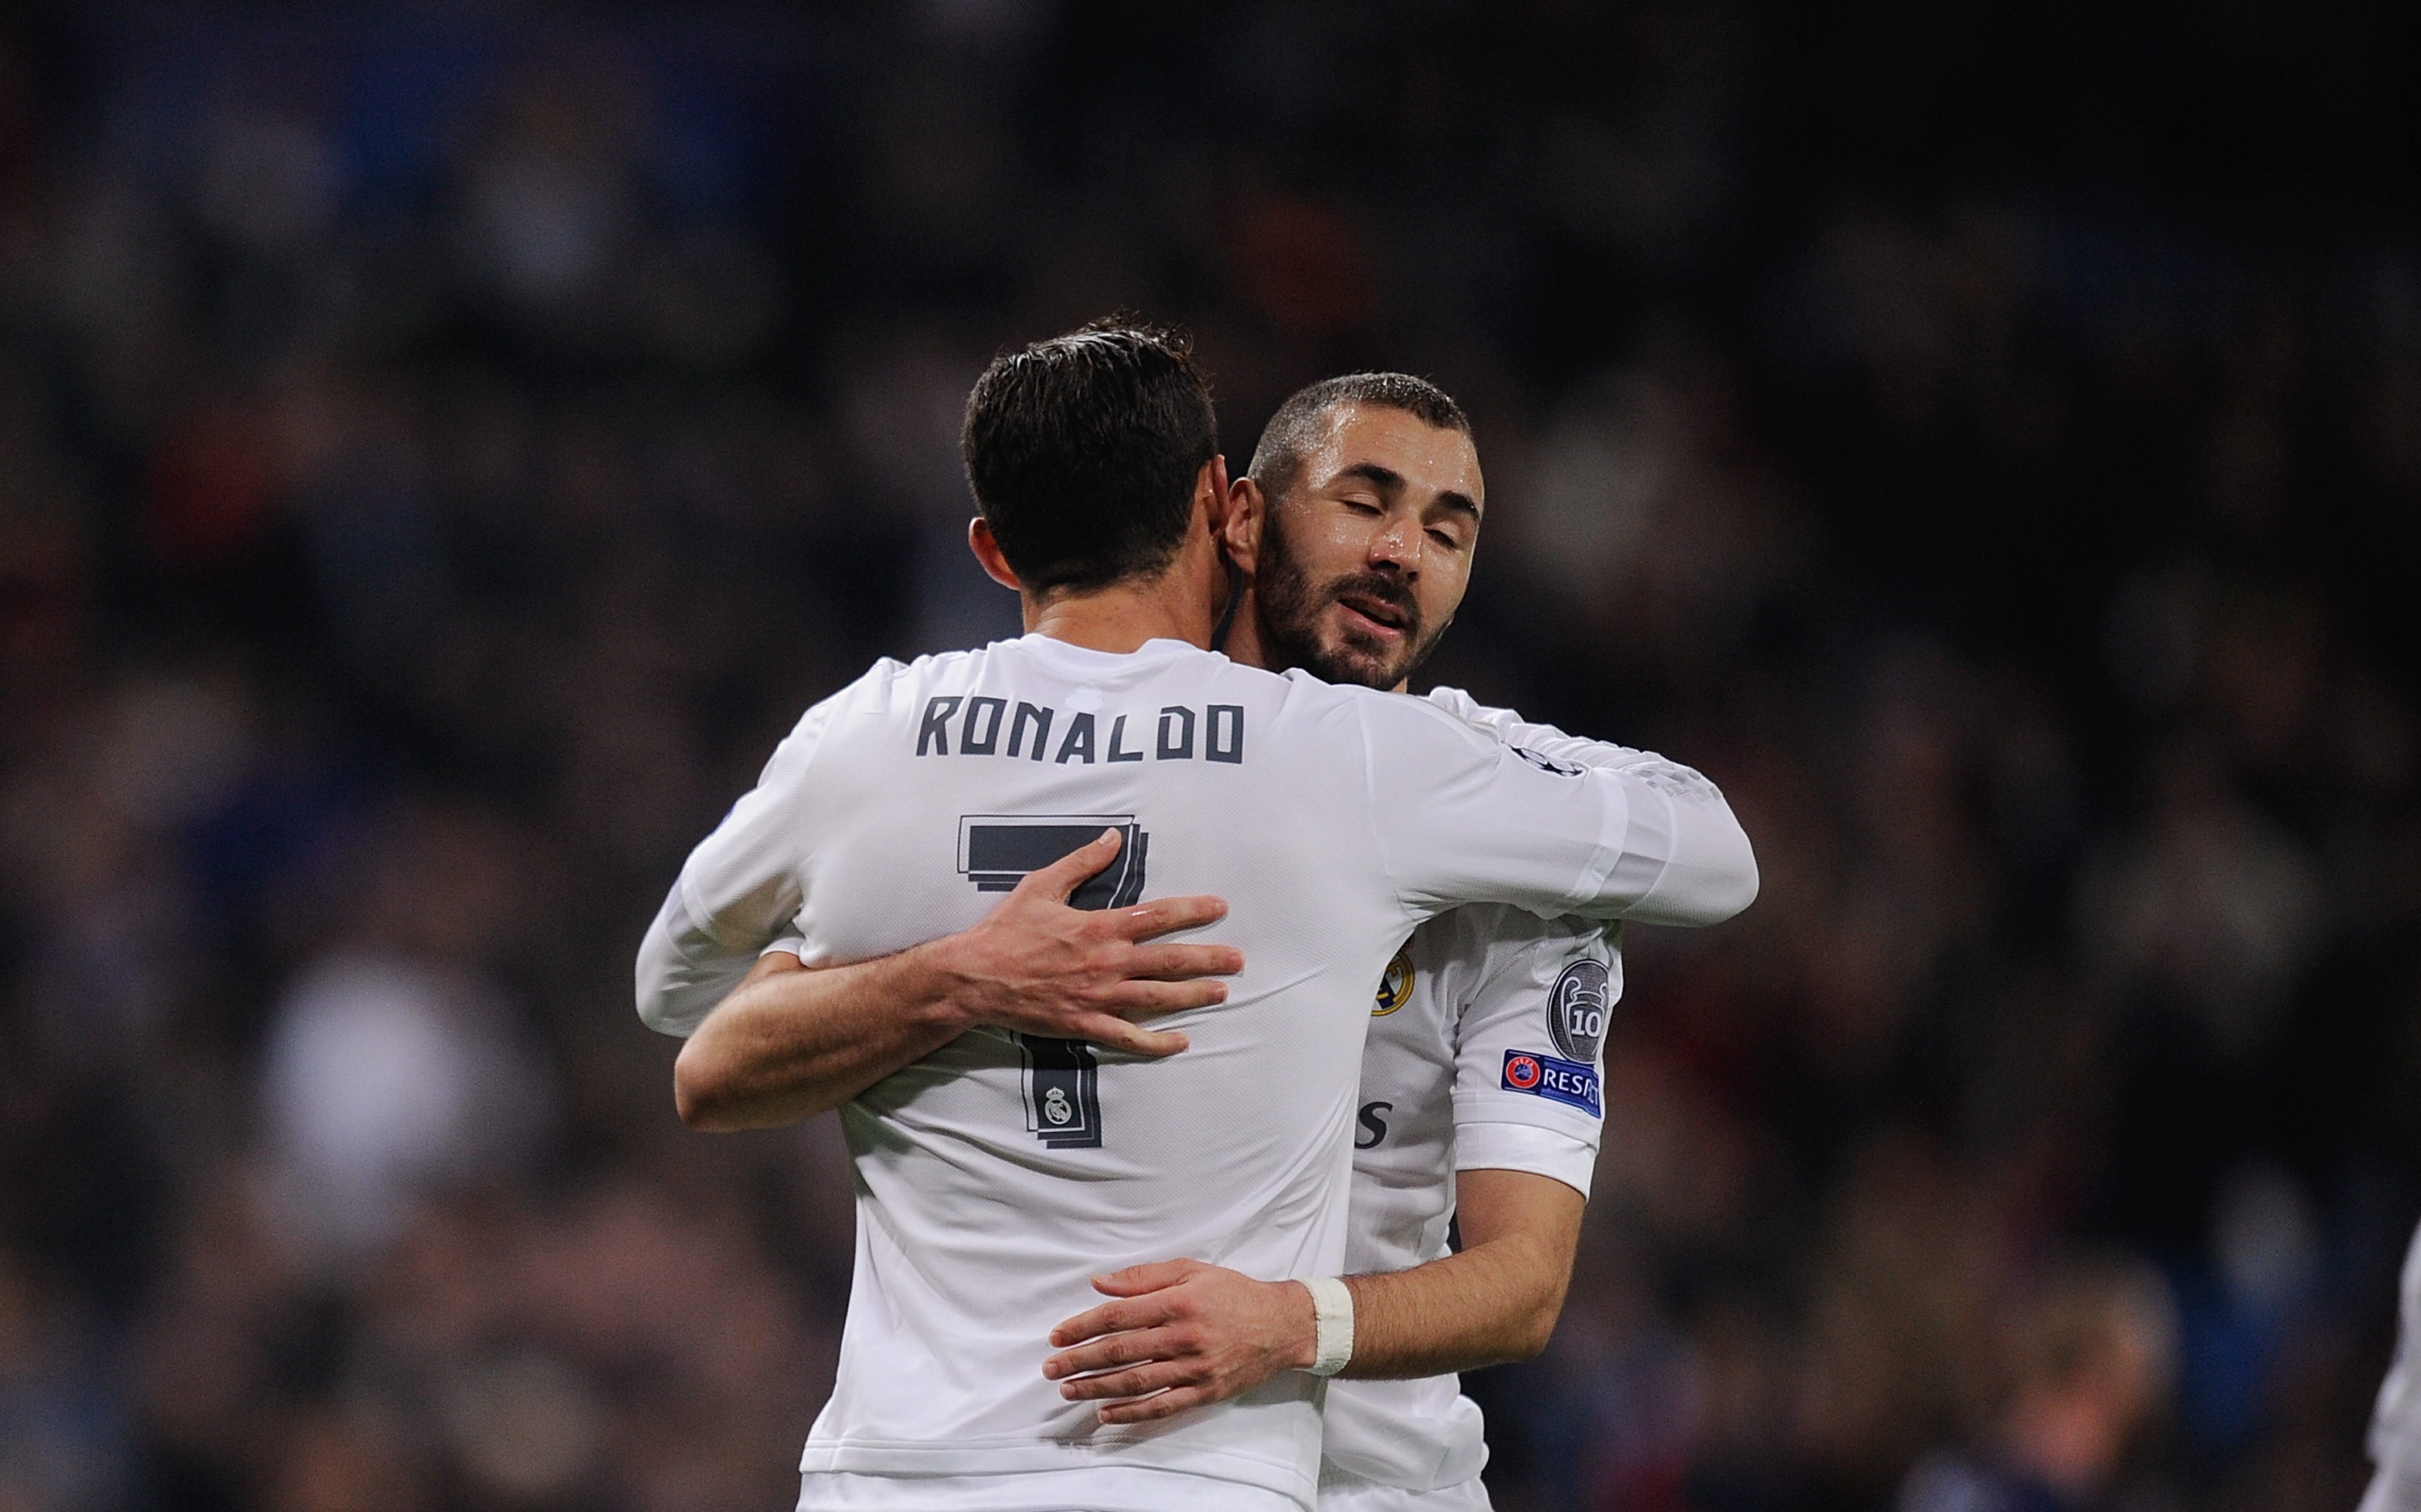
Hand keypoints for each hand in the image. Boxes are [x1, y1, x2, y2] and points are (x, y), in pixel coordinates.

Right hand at [928, 829, 1242, 1056]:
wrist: (976, 977)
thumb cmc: (1007, 930)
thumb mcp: (1042, 885)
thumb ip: (1082, 861)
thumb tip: (1113, 837)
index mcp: (1099, 927)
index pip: (1159, 916)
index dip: (1194, 911)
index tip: (1220, 908)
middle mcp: (1106, 962)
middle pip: (1170, 960)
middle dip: (1209, 959)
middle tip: (1238, 960)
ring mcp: (1099, 996)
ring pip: (1158, 998)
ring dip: (1193, 996)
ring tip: (1221, 993)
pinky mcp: (1085, 1024)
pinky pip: (1129, 1036)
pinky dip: (1157, 1043)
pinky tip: (1180, 1043)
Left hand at [1041, 1259, 1315, 1422]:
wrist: (1283, 1325)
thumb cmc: (1234, 1293)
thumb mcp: (1192, 1271)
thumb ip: (1144, 1277)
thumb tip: (1100, 1283)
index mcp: (1178, 1302)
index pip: (1118, 1316)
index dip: (1082, 1326)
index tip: (1056, 1335)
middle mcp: (1184, 1336)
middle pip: (1119, 1352)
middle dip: (1078, 1361)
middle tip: (1050, 1368)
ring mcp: (1194, 1368)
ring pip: (1135, 1382)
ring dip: (1096, 1388)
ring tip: (1068, 1390)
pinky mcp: (1205, 1392)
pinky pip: (1162, 1406)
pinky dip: (1131, 1412)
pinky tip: (1106, 1412)